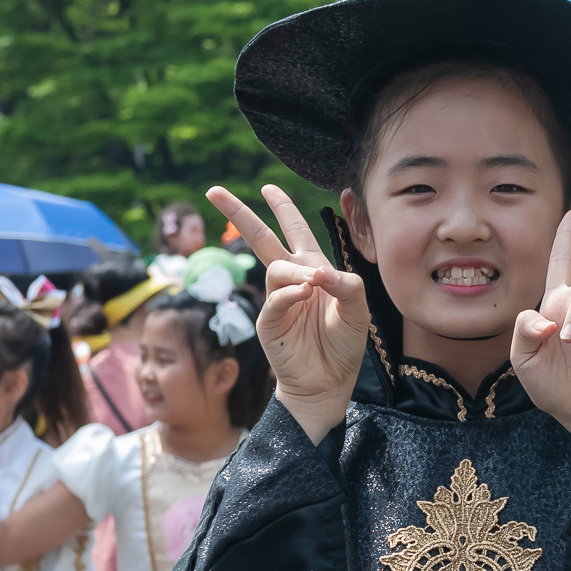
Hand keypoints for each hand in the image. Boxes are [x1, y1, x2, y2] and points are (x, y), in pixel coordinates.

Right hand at [208, 183, 368, 442]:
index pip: (295, 231)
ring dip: (294, 271)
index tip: (268, 187)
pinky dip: (290, 294)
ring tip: (313, 284)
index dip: (283, 209)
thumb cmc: (343, 345)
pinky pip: (275, 300)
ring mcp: (278, 301)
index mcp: (313, 270)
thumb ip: (347, 286)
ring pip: (275, 269)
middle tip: (213, 191)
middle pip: (262, 239)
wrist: (329, 382)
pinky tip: (306, 293)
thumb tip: (319, 271)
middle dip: (239, 214)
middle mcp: (292, 281)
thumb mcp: (357, 311)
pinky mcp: (269, 323)